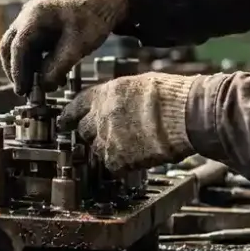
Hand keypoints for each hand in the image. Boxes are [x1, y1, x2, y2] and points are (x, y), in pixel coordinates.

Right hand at [0, 0, 127, 94]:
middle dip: (15, 71)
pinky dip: (37, 63)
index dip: (17, 70)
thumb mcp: (78, 44)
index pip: (17, 47)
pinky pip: (32, 48)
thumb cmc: (93, 15)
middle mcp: (28, 17)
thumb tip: (45, 86)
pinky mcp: (41, 28)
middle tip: (24, 91)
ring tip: (44, 87)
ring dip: (28, 69)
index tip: (22, 90)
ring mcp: (32, 22)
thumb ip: (59, 66)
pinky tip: (52, 76)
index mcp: (34, 16)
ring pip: (20, 49)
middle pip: (9, 47)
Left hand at [57, 72, 199, 173]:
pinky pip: (113, 165)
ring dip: (109, 149)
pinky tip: (138, 157)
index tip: (65, 122)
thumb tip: (117, 103)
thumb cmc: (170, 96)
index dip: (70, 116)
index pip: (75, 107)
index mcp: (103, 95)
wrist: (184, 114)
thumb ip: (119, 97)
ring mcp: (106, 139)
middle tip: (112, 134)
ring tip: (131, 145)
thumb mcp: (138, 85)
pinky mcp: (117, 159)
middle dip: (94, 133)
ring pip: (97, 149)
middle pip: (85, 130)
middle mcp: (99, 117)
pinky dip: (123, 164)